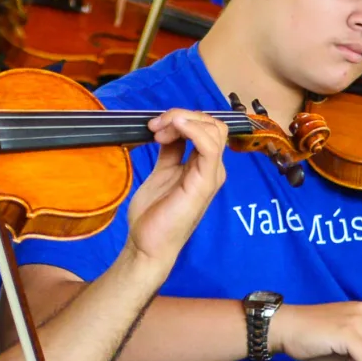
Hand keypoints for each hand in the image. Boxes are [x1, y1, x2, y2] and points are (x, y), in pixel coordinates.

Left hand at [121, 110, 229, 267]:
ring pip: (213, 130)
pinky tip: (175, 127)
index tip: (154, 128)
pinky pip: (209, 146)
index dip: (181, 119)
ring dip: (184, 121)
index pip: (206, 128)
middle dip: (182, 116)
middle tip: (155, 127)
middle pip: (212, 124)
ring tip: (159, 131)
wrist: (147, 244)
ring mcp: (211, 174)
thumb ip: (171, 151)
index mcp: (204, 165)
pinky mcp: (205, 182)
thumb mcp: (162, 172)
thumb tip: (169, 131)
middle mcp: (213, 167)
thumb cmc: (154, 214)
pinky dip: (193, 130)